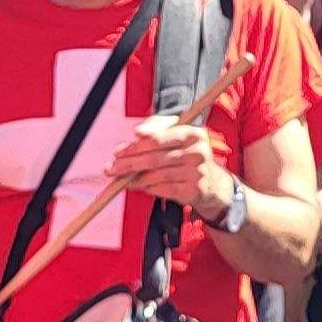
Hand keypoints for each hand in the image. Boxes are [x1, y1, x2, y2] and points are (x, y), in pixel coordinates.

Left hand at [105, 117, 227, 210]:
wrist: (211, 182)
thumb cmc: (186, 153)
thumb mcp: (176, 135)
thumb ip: (153, 131)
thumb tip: (128, 142)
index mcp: (193, 133)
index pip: (159, 138)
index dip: (136, 145)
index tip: (118, 151)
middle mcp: (198, 151)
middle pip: (154, 158)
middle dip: (128, 163)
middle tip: (110, 168)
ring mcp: (197, 172)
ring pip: (156, 175)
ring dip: (134, 179)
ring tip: (121, 179)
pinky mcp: (193, 190)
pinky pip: (163, 189)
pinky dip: (147, 188)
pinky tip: (138, 186)